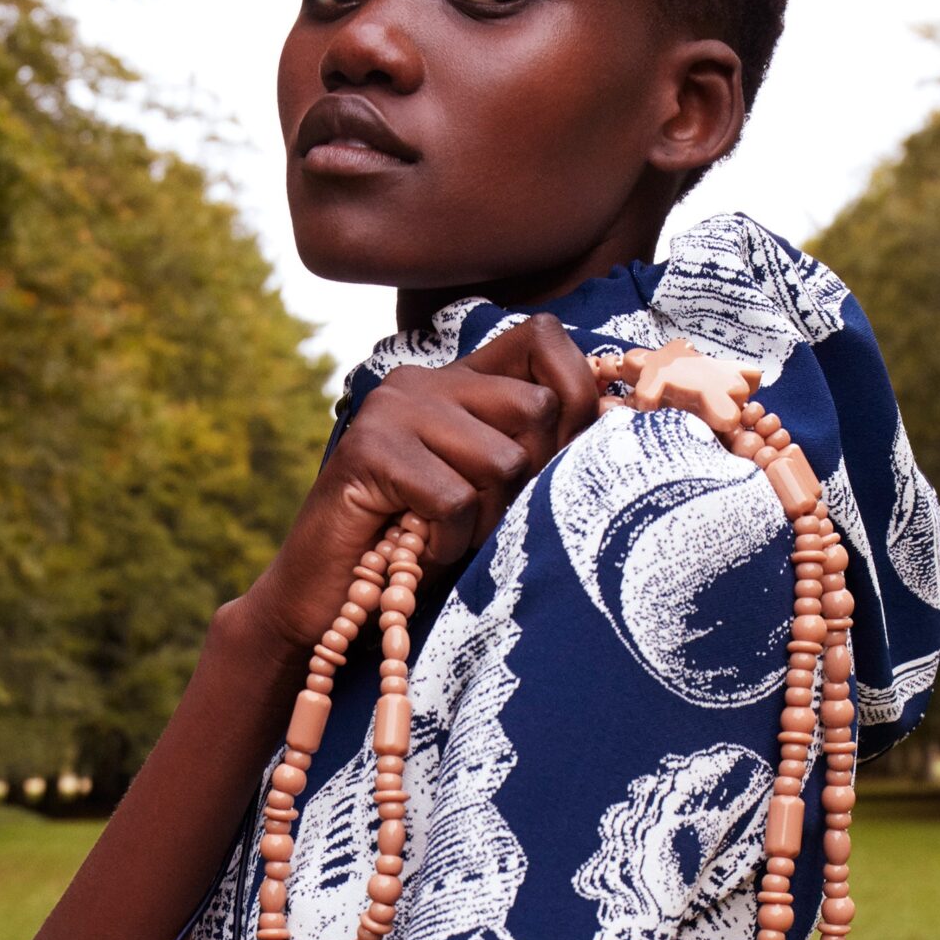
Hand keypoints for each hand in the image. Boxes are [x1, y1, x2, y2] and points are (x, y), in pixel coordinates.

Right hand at [241, 313, 599, 656]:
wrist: (323, 600)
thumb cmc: (416, 553)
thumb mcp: (489, 496)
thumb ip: (533, 452)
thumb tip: (616, 423)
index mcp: (459, 382)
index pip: (544, 339)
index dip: (575, 395)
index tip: (561, 462)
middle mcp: (426, 380)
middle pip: (537, 409)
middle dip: (526, 482)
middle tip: (481, 521)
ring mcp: (393, 409)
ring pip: (502, 460)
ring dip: (485, 521)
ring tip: (444, 538)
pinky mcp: (369, 451)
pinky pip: (455, 499)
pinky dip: (448, 543)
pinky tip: (419, 550)